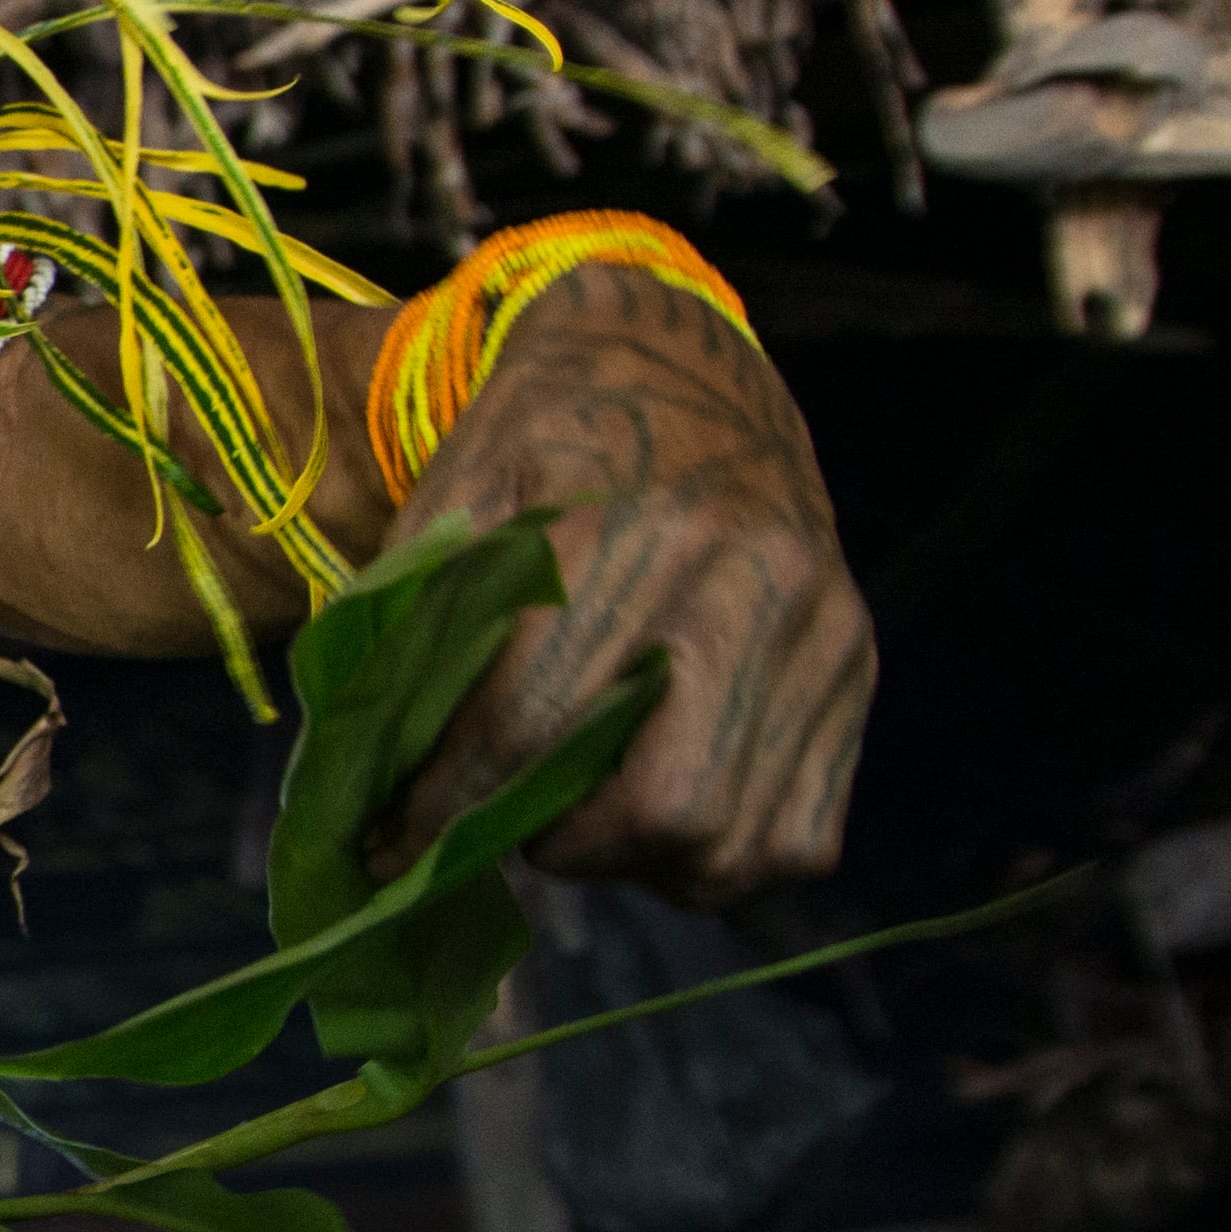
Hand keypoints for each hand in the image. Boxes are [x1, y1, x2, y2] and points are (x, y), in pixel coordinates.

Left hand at [385, 269, 876, 903]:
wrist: (683, 367)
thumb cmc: (547, 438)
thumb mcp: (462, 494)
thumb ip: (418, 626)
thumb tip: (373, 779)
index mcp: (633, 524)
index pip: (533, 720)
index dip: (449, 802)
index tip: (395, 840)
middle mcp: (750, 578)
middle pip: (659, 803)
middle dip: (556, 843)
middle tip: (498, 825)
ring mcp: (822, 630)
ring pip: (733, 838)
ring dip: (633, 863)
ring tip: (574, 824)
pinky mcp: (857, 669)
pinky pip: (797, 836)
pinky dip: (713, 859)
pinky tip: (651, 819)